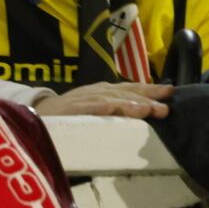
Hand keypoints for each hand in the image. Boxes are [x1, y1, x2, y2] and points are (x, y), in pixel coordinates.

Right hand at [38, 82, 172, 118]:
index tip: (171, 92)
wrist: (37, 115)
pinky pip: (87, 107)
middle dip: (146, 97)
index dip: (150, 89)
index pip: (131, 88)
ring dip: (129, 103)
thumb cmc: (71, 115)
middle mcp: (97, 92)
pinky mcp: (70, 109)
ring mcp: (83, 99)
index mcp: (105, 92)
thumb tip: (146, 119)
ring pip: (110, 99)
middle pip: (125, 92)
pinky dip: (101, 107)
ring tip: (148, 109)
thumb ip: (117, 113)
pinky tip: (114, 109)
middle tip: (165, 107)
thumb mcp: (97, 111)